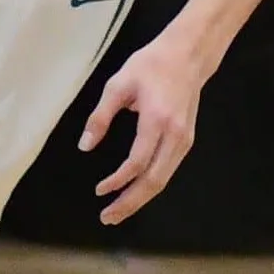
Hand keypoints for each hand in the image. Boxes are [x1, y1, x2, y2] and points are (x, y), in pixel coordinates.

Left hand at [77, 32, 206, 222]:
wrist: (188, 55)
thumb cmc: (151, 65)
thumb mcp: (118, 84)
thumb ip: (100, 117)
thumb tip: (85, 146)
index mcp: (157, 120)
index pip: (138, 162)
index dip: (118, 181)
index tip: (99, 190)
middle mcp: (175, 135)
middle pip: (154, 181)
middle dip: (130, 202)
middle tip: (108, 217)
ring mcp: (184, 140)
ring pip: (163, 180)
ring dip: (140, 199)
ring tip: (119, 211)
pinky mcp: (187, 141)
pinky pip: (168, 171)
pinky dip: (151, 185)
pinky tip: (135, 192)